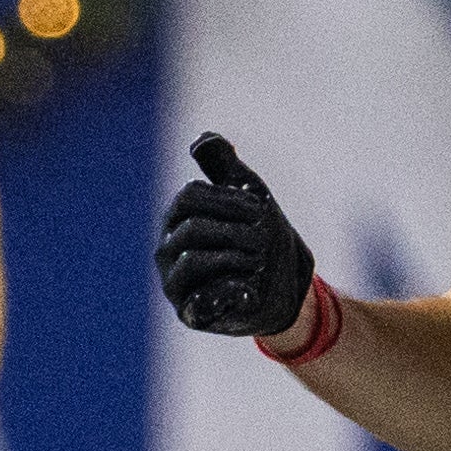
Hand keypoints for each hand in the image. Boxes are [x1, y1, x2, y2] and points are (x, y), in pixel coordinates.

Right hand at [157, 134, 315, 336]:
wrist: (283, 287)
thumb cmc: (262, 238)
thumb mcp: (249, 196)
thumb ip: (226, 168)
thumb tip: (202, 138)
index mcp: (178, 218)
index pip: (189, 197)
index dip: (228, 200)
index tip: (261, 209)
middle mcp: (168, 249)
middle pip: (193, 228)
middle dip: (238, 231)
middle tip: (265, 239)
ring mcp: (175, 283)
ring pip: (194, 261)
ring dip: (238, 257)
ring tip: (260, 261)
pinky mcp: (191, 312)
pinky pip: (201, 301)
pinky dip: (231, 291)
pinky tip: (252, 288)